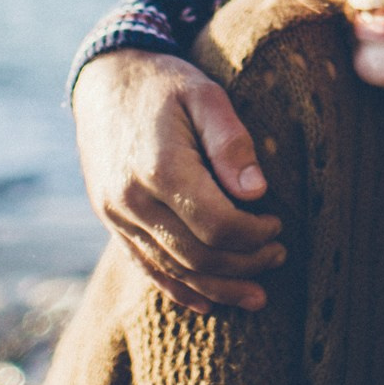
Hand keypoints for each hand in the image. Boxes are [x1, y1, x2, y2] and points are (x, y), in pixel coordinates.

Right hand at [72, 49, 285, 312]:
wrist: (104, 81)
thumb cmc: (165, 84)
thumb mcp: (205, 95)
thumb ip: (232, 142)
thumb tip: (258, 192)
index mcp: (160, 167)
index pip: (216, 224)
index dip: (254, 234)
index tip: (278, 225)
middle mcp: (132, 200)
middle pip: (196, 255)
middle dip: (244, 263)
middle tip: (279, 255)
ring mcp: (116, 216)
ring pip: (173, 271)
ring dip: (219, 289)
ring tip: (257, 295)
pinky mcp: (111, 222)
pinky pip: (146, 268)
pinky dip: (180, 291)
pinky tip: (209, 303)